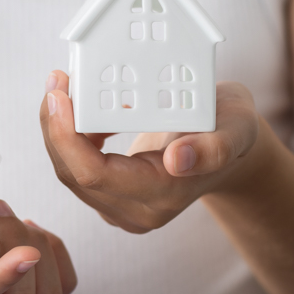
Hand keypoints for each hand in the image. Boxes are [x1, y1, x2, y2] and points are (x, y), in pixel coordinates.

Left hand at [40, 70, 263, 232]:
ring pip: (70, 172)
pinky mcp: (113, 196)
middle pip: (74, 174)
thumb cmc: (233, 129)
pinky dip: (68, 136)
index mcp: (163, 196)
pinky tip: (76, 107)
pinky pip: (77, 168)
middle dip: (55, 127)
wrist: (230, 145)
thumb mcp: (237, 128)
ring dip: (57, 130)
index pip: (95, 174)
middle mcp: (137, 211)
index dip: (67, 137)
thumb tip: (177, 160)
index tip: (60, 95)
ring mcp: (122, 208)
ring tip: (60, 87)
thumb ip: (215, 147)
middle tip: (55, 81)